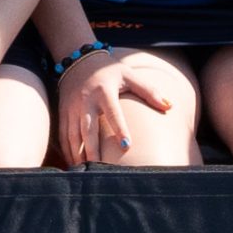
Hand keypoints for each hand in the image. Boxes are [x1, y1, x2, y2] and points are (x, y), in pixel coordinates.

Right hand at [56, 50, 173, 164]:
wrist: (79, 60)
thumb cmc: (109, 71)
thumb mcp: (129, 75)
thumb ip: (149, 91)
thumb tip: (170, 106)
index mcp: (104, 91)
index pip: (112, 112)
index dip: (119, 128)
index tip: (126, 146)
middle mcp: (86, 101)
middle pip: (87, 129)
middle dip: (92, 149)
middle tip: (99, 167)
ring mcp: (71, 108)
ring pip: (72, 135)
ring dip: (78, 154)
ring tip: (85, 171)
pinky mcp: (62, 113)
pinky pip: (63, 135)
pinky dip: (66, 150)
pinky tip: (74, 163)